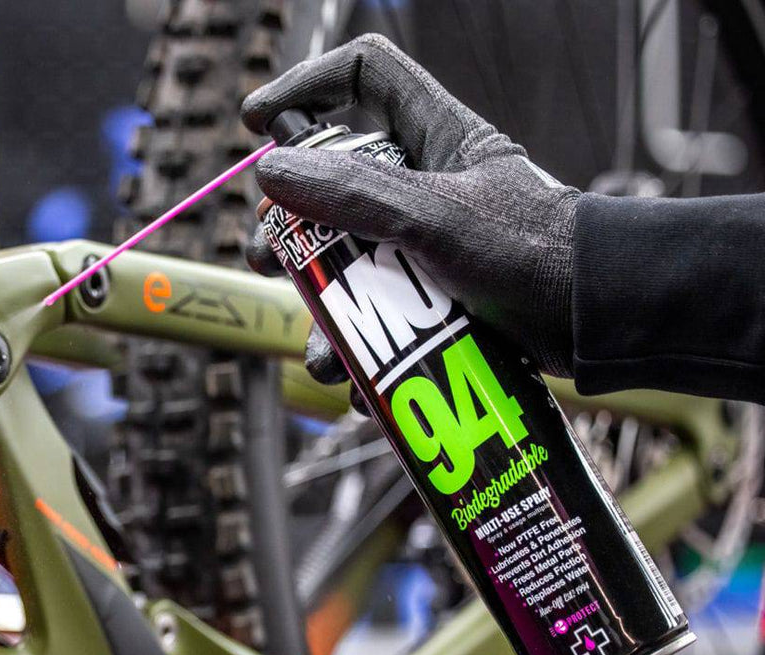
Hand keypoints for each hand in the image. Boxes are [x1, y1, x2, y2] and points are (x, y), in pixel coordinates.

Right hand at [241, 33, 580, 395]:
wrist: (593, 323)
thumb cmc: (534, 253)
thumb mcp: (436, 217)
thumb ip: (355, 194)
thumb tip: (273, 173)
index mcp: (435, 136)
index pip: (364, 77)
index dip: (306, 87)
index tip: (255, 122)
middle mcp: (423, 186)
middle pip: (333, 187)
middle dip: (290, 228)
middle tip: (265, 257)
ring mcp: (425, 247)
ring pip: (349, 267)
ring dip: (320, 314)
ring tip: (318, 356)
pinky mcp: (433, 302)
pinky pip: (378, 321)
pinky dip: (361, 355)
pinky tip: (356, 383)